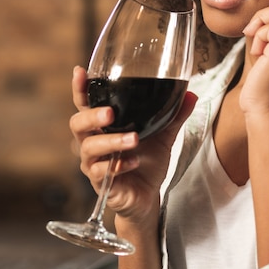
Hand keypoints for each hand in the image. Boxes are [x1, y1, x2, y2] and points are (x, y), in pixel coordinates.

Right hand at [69, 66, 196, 226]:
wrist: (148, 197)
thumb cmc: (147, 163)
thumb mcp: (163, 137)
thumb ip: (174, 116)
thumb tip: (191, 93)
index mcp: (103, 126)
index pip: (85, 103)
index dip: (80, 88)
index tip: (80, 72)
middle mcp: (92, 142)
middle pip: (77, 123)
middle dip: (91, 116)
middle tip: (110, 113)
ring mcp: (93, 163)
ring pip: (90, 147)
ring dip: (111, 141)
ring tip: (133, 139)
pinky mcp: (100, 182)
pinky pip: (101, 172)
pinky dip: (118, 165)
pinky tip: (133, 162)